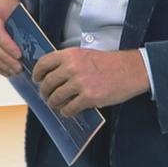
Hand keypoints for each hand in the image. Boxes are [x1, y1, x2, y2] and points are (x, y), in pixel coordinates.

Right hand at [0, 0, 23, 76]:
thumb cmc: (10, 10)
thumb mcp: (16, 11)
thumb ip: (20, 26)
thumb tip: (28, 47)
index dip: (7, 45)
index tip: (19, 55)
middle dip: (5, 58)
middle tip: (19, 67)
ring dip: (1, 65)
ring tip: (14, 71)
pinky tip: (7, 72)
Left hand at [32, 48, 150, 116]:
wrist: (130, 70)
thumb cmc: (109, 63)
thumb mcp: (84, 54)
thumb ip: (68, 62)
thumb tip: (53, 75)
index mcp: (69, 55)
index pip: (44, 63)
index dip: (37, 73)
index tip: (36, 79)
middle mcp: (72, 68)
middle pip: (48, 83)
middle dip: (44, 92)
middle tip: (46, 95)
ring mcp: (79, 83)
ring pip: (56, 97)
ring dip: (54, 103)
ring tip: (56, 105)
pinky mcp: (88, 97)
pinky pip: (70, 108)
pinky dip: (67, 112)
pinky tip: (68, 111)